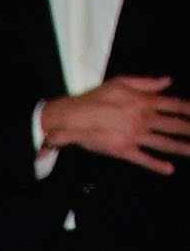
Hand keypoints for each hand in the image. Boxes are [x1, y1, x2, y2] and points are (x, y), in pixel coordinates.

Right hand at [41, 75, 189, 172]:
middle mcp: (143, 118)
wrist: (72, 116)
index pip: (175, 105)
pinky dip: (156, 164)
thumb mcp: (121, 81)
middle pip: (174, 125)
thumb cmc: (95, 97)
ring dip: (182, 147)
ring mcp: (134, 135)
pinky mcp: (123, 150)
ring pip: (164, 142)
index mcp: (144, 101)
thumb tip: (167, 81)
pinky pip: (143, 158)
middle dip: (189, 129)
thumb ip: (147, 82)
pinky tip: (169, 169)